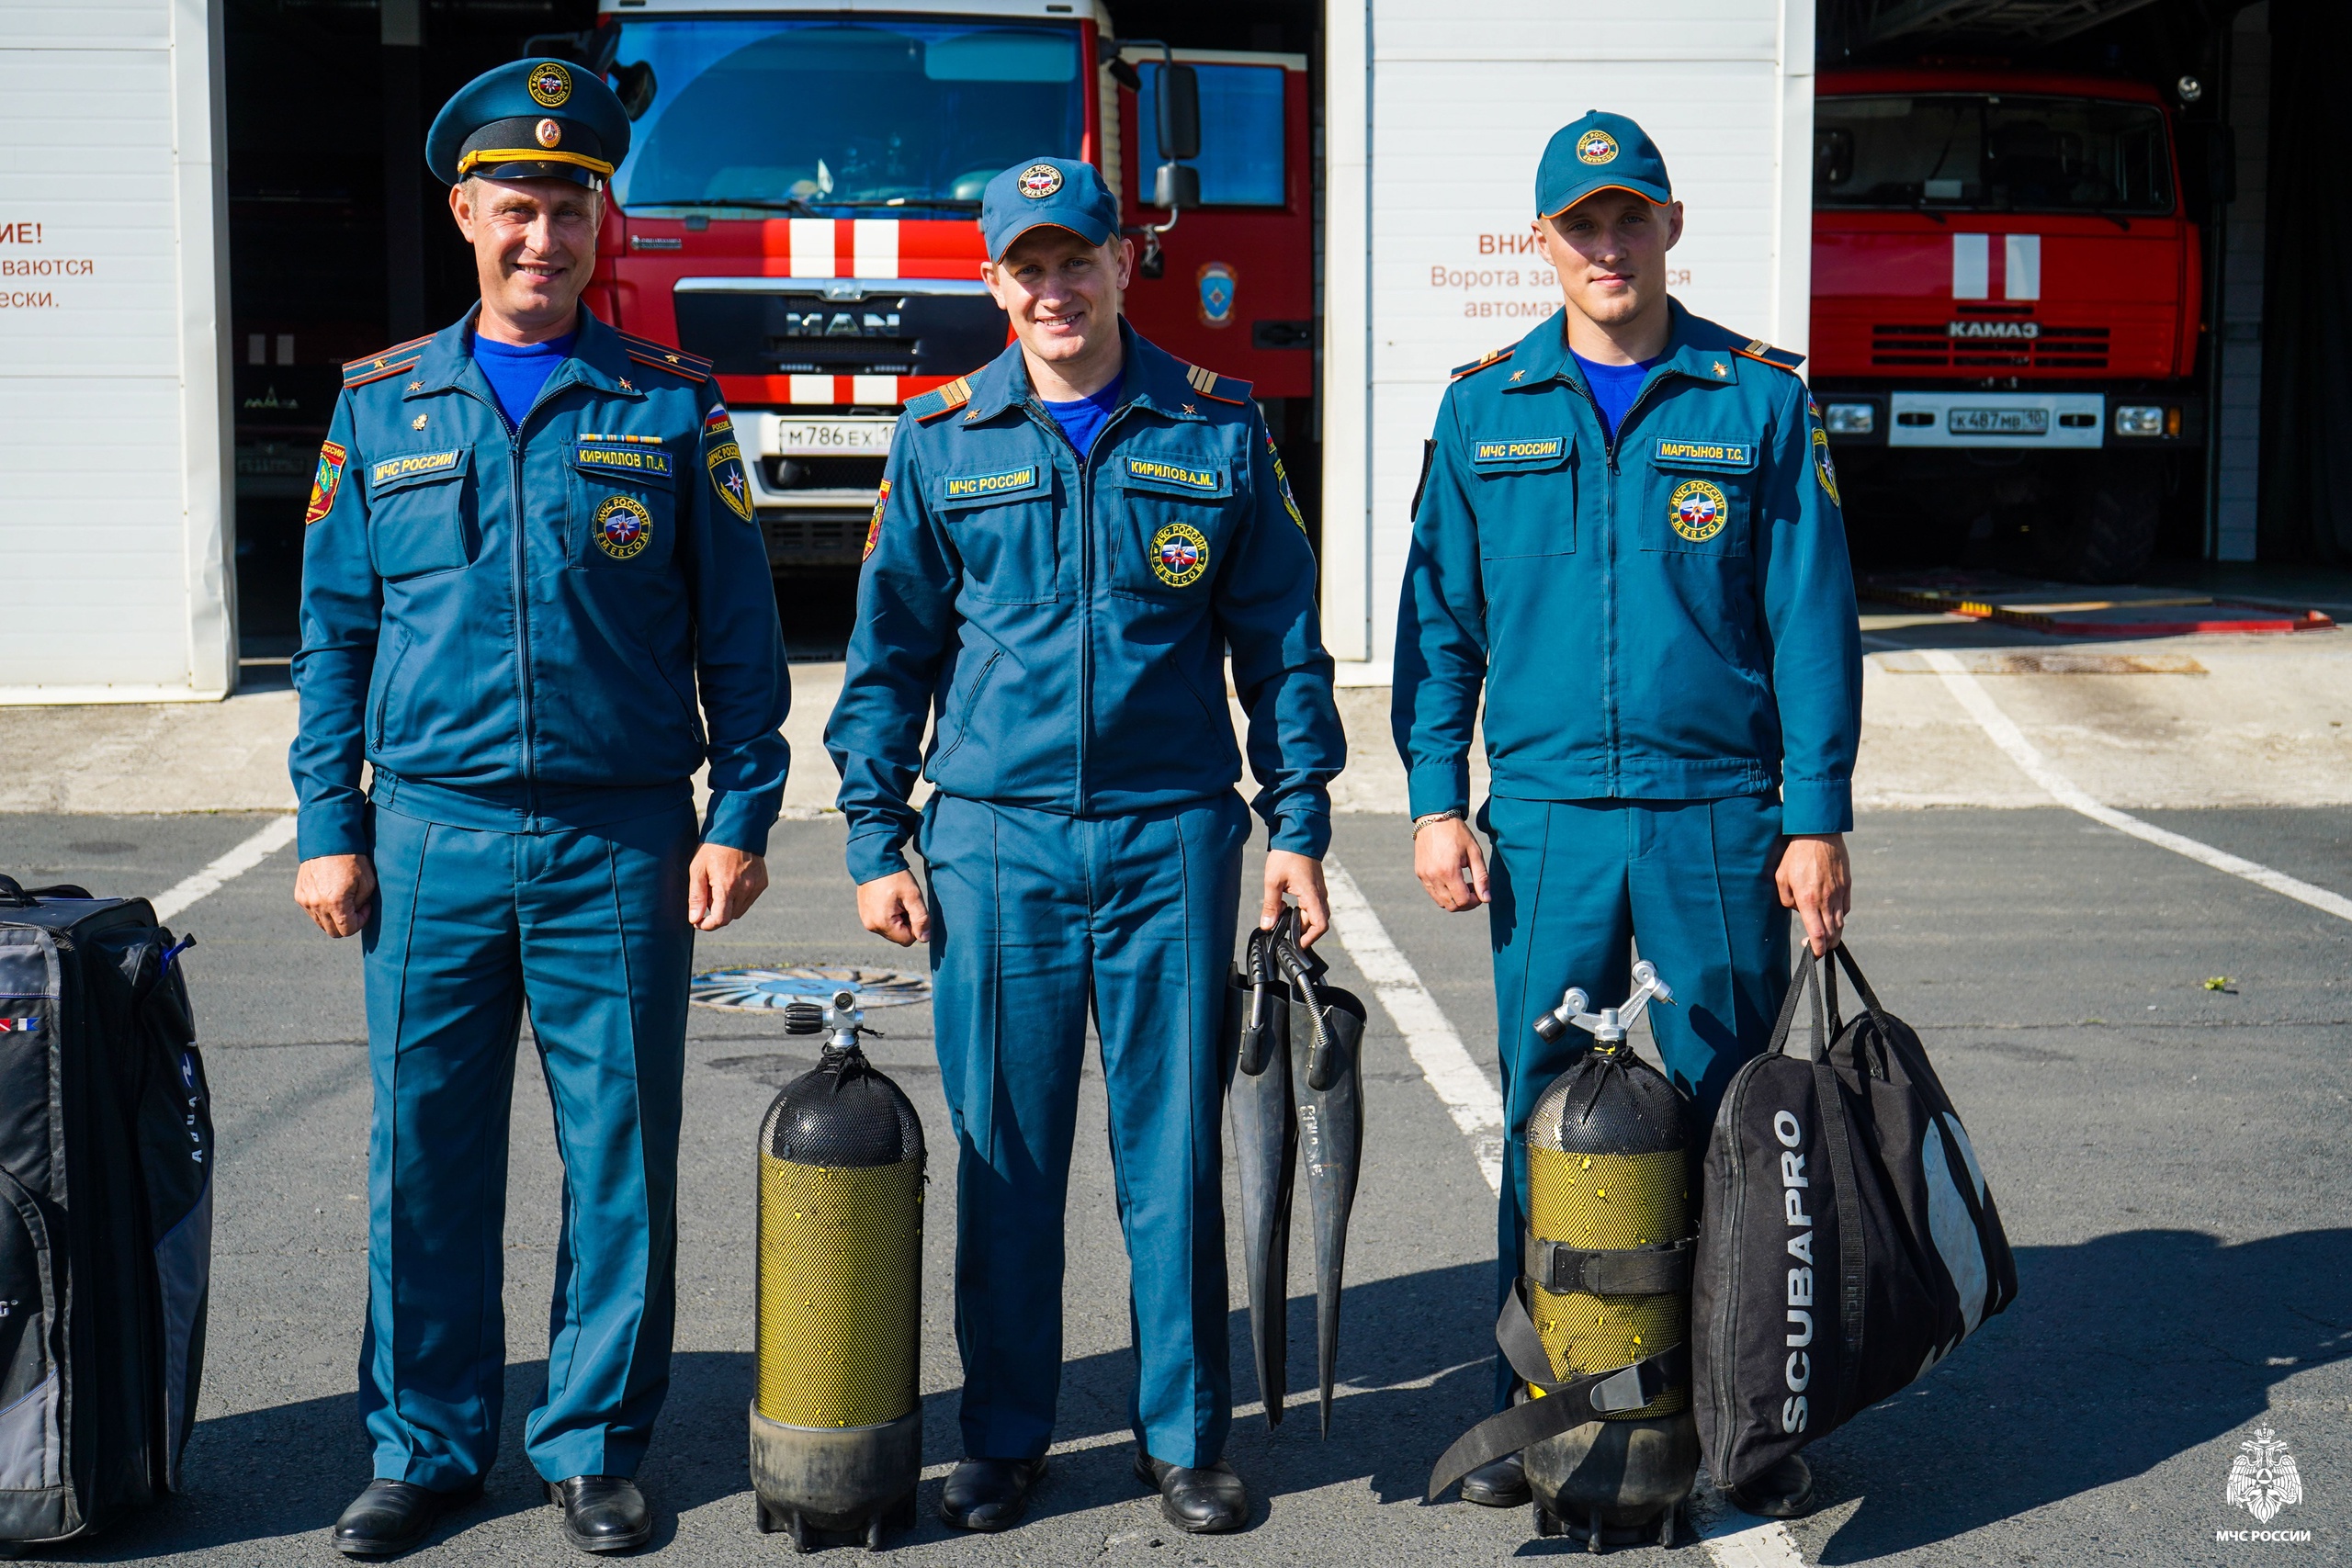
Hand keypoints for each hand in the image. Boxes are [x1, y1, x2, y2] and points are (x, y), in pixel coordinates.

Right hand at [294, 854, 375, 937]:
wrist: (328, 840)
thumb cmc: (352, 859)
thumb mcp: (367, 882)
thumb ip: (361, 904)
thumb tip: (355, 914)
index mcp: (335, 902)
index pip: (347, 930)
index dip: (360, 922)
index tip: (365, 908)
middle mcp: (317, 904)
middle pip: (333, 931)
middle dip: (347, 924)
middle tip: (356, 907)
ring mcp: (305, 900)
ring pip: (321, 923)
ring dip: (334, 917)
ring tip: (344, 900)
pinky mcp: (299, 895)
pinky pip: (312, 912)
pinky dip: (323, 909)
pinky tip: (331, 894)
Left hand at [688, 843, 767, 930]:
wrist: (738, 829)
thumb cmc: (714, 848)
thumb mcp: (697, 870)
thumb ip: (696, 896)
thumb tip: (694, 919)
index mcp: (727, 887)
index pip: (721, 920)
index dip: (708, 925)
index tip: (699, 922)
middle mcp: (745, 889)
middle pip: (730, 916)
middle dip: (717, 911)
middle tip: (709, 893)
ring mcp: (756, 886)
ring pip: (740, 910)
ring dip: (729, 905)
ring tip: (721, 885)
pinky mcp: (762, 883)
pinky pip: (749, 900)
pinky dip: (740, 897)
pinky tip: (733, 880)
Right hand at [857, 870, 930, 946]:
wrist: (873, 861)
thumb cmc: (895, 877)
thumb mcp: (913, 896)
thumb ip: (921, 919)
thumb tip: (925, 938)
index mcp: (883, 923)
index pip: (908, 940)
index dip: (916, 926)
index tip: (912, 907)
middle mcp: (872, 926)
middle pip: (899, 936)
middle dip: (906, 922)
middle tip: (904, 902)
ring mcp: (866, 921)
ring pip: (891, 930)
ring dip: (898, 918)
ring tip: (896, 899)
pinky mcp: (865, 915)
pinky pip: (882, 922)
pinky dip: (889, 914)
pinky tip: (889, 899)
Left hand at [1260, 850, 1329, 946]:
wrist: (1298, 835)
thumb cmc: (1287, 855)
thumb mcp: (1273, 881)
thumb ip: (1271, 905)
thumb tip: (1267, 926)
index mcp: (1312, 895)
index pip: (1320, 926)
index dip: (1310, 938)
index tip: (1296, 943)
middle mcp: (1320, 895)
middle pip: (1317, 923)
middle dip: (1302, 932)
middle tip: (1284, 934)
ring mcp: (1319, 891)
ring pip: (1314, 915)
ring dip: (1301, 921)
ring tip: (1282, 921)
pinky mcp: (1315, 888)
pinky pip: (1312, 906)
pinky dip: (1301, 912)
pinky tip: (1285, 907)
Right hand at [1414, 816, 1488, 912]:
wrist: (1434, 818)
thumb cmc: (1457, 833)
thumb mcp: (1474, 852)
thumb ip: (1481, 877)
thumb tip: (1486, 899)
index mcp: (1448, 871)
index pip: (1463, 901)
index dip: (1475, 901)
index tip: (1480, 891)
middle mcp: (1433, 877)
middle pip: (1452, 906)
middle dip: (1466, 903)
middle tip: (1473, 889)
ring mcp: (1424, 876)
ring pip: (1441, 902)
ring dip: (1454, 899)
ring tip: (1462, 883)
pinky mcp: (1420, 874)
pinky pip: (1433, 893)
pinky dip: (1444, 893)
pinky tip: (1451, 879)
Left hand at [1776, 833, 1851, 955]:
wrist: (1818, 833)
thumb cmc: (1795, 855)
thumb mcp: (1780, 878)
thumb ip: (1787, 899)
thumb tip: (1798, 910)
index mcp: (1808, 900)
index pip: (1818, 934)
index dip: (1818, 949)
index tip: (1814, 954)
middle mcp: (1826, 899)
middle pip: (1833, 933)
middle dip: (1827, 946)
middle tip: (1819, 948)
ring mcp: (1839, 893)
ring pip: (1841, 922)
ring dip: (1834, 933)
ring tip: (1826, 936)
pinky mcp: (1846, 885)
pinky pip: (1845, 908)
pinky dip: (1839, 916)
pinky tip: (1831, 914)